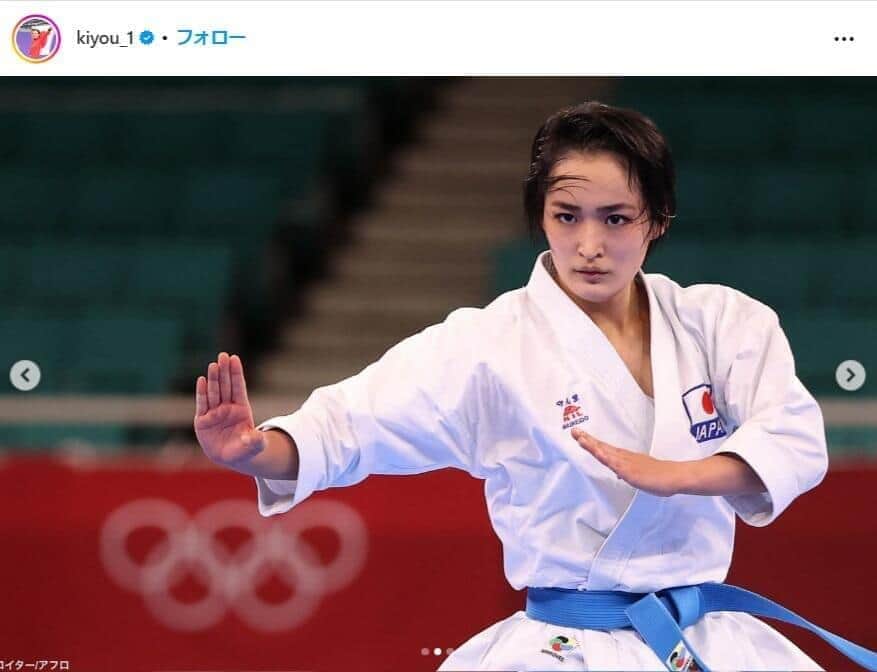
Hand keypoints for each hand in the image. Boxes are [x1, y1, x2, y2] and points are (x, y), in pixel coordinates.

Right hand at [195, 352, 265, 468]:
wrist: (231, 458)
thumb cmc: (245, 449)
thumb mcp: (254, 446)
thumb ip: (255, 440)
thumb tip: (253, 437)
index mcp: (242, 409)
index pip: (238, 388)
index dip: (236, 374)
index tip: (235, 358)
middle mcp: (227, 408)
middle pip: (226, 386)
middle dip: (224, 371)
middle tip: (223, 355)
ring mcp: (215, 413)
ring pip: (214, 392)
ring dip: (214, 379)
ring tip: (214, 365)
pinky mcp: (203, 421)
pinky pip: (202, 404)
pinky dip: (202, 392)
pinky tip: (202, 380)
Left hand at [572, 428, 684, 496]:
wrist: (674, 476)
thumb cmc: (660, 477)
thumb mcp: (639, 476)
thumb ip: (628, 473)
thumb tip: (618, 473)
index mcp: (626, 458)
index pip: (606, 450)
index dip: (593, 444)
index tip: (582, 437)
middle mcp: (624, 457)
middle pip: (602, 447)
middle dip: (588, 440)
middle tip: (575, 432)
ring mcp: (626, 462)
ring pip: (605, 451)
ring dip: (591, 444)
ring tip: (579, 437)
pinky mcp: (629, 469)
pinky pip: (613, 461)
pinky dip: (603, 455)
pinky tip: (595, 450)